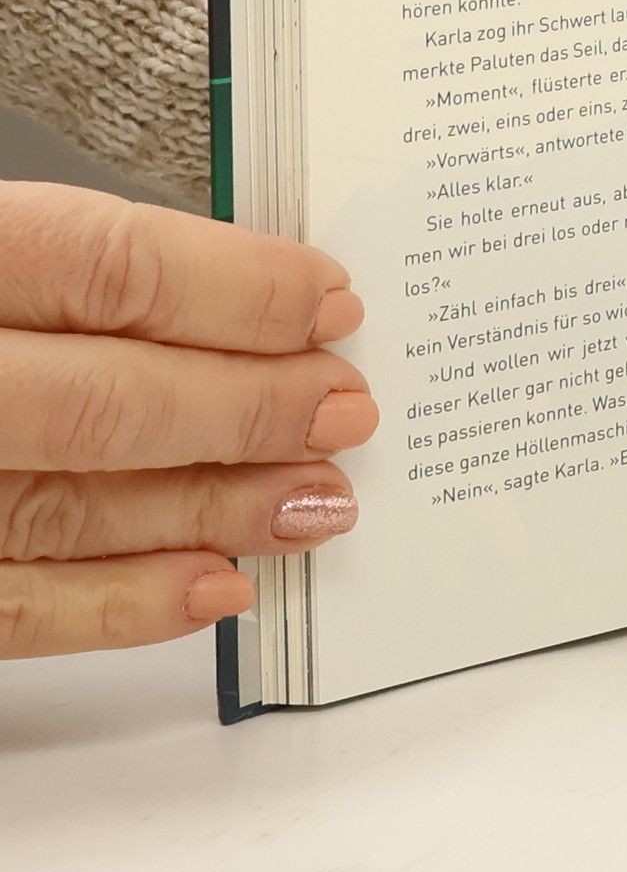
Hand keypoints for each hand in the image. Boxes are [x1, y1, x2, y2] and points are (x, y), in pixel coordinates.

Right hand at [0, 183, 374, 656]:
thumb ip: (77, 271)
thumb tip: (260, 301)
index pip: (107, 266)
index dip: (239, 287)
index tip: (331, 303)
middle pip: (106, 398)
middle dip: (249, 408)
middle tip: (348, 408)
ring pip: (68, 506)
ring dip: (212, 509)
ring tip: (318, 502)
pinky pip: (8, 604)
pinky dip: (118, 603)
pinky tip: (214, 588)